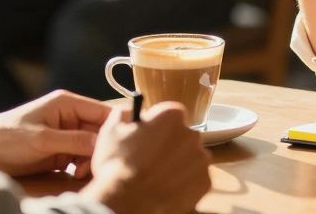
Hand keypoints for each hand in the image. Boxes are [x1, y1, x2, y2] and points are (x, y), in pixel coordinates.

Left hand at [0, 90, 110, 177]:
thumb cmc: (8, 137)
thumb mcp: (43, 139)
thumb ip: (74, 141)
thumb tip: (102, 144)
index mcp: (67, 104)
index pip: (102, 111)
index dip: (115, 126)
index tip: (120, 144)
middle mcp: (71, 117)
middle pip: (100, 131)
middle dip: (100, 148)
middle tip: (93, 165)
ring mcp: (66, 134)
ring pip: (93, 146)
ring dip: (91, 160)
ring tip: (79, 172)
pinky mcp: (61, 151)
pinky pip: (81, 157)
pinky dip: (82, 166)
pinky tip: (75, 173)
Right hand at [83, 102, 211, 213]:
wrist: (126, 204)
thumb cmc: (117, 166)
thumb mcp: (111, 131)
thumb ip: (125, 114)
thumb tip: (130, 112)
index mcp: (171, 116)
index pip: (170, 114)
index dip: (158, 126)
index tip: (149, 136)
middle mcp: (191, 134)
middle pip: (182, 136)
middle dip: (170, 145)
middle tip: (151, 160)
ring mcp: (201, 159)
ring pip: (190, 158)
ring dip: (178, 164)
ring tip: (157, 177)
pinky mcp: (205, 182)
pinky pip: (195, 179)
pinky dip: (184, 183)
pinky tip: (166, 188)